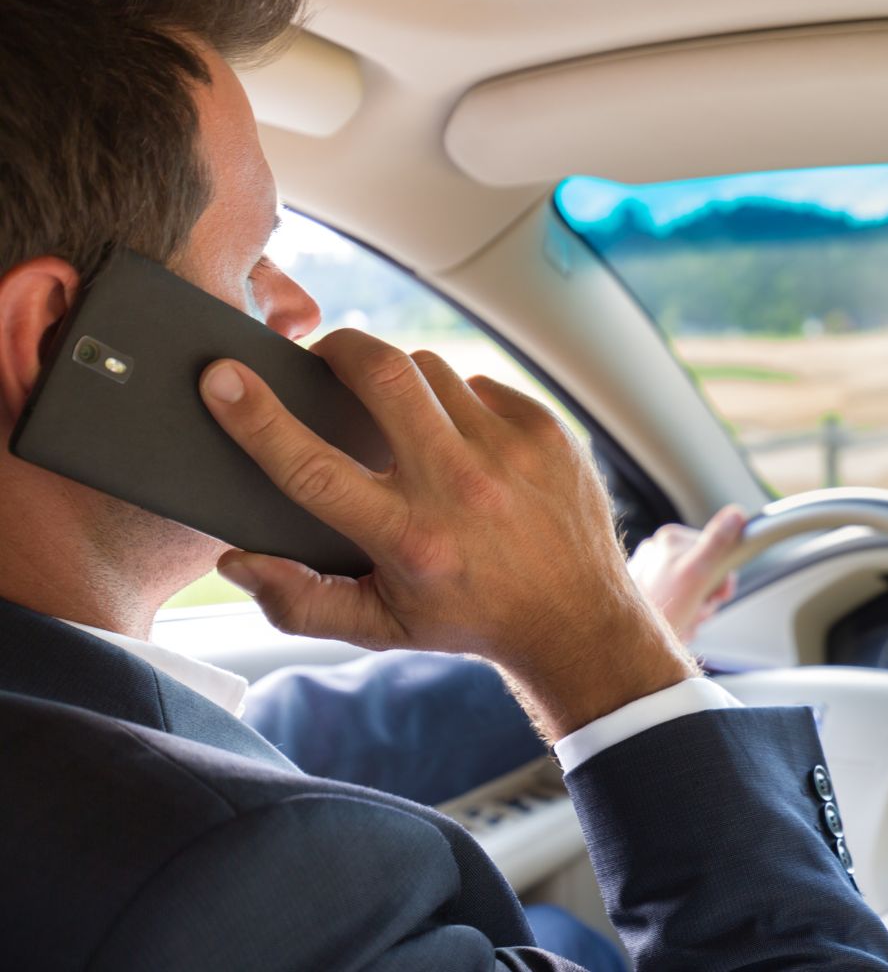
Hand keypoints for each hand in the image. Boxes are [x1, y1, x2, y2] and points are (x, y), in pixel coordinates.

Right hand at [199, 330, 696, 739]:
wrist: (576, 617)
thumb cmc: (469, 618)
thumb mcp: (379, 627)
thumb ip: (298, 600)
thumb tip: (237, 559)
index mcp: (410, 538)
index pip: (314, 466)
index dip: (257, 417)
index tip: (222, 377)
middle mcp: (461, 487)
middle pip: (381, 374)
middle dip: (337, 348)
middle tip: (323, 358)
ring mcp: (510, 451)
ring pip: (428, 369)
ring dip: (400, 382)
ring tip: (401, 419)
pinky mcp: (545, 429)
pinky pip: (477, 383)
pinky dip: (456, 401)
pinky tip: (463, 440)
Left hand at [628, 507, 745, 642]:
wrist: (627, 641)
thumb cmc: (660, 609)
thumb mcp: (696, 573)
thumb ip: (716, 543)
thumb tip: (736, 513)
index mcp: (670, 538)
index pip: (716, 550)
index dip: (722, 576)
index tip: (720, 592)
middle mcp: (659, 551)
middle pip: (707, 573)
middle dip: (707, 598)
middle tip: (696, 610)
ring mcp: (654, 573)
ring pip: (696, 593)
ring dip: (697, 612)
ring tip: (682, 620)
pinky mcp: (651, 594)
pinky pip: (682, 607)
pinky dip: (684, 620)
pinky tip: (675, 626)